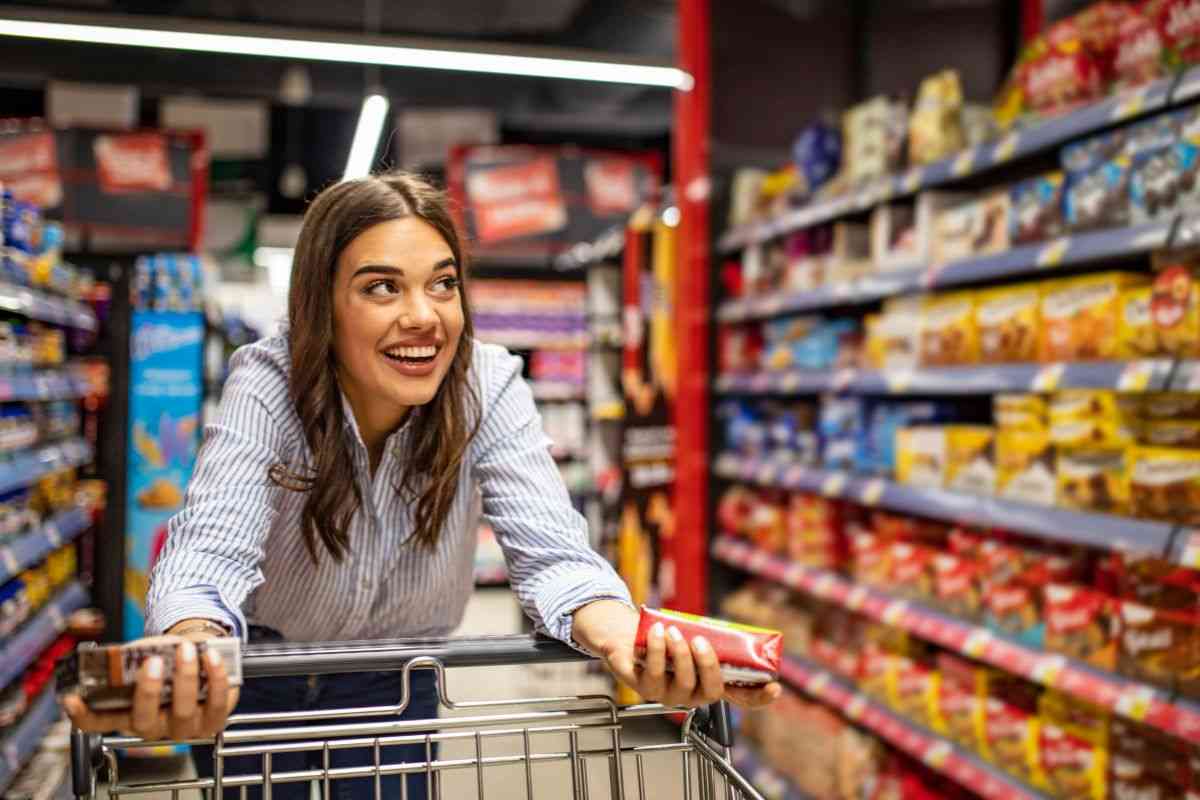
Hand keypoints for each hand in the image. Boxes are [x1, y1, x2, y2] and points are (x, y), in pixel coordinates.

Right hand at [63, 627, 238, 740]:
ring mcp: (184, 727)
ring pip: (182, 711)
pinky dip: (216, 678)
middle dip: (148, 691)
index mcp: (127, 713)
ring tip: (187, 649)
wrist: (199, 654)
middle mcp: (153, 726)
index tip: (72, 699)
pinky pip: (217, 704)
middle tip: (151, 662)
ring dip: (185, 678)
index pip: (98, 722)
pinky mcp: (213, 720)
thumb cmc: (167, 657)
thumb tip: (133, 652)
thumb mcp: (145, 654)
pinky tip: (212, 657)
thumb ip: (135, 657)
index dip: (83, 715)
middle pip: (143, 720)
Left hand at [572, 600, 781, 708]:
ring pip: (683, 683)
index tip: (774, 688)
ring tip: (673, 631)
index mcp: (709, 684)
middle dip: (708, 664)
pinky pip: (655, 673)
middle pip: (711, 691)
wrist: (628, 636)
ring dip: (680, 654)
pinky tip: (657, 633)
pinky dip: (657, 649)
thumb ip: (711, 638)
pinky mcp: (644, 688)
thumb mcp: (693, 637)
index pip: (741, 699)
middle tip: (700, 640)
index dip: (759, 698)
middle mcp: (692, 696)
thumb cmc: (666, 638)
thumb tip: (734, 630)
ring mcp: (668, 695)